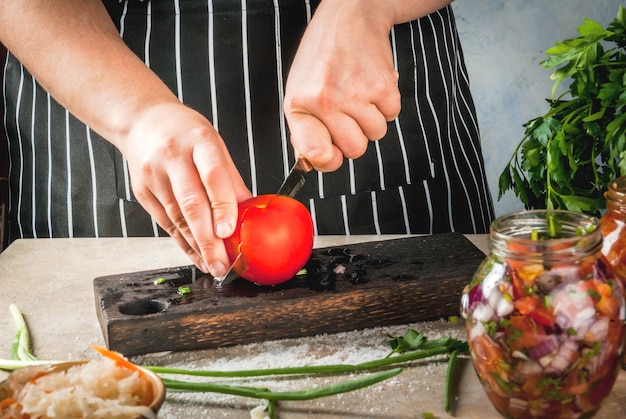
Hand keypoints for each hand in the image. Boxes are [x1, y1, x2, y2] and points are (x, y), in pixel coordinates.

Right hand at [121, 102, 251, 276]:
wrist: (143, 121)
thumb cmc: (186, 133)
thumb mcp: (214, 145)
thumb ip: (231, 180)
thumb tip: (251, 214)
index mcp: (199, 141)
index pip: (213, 176)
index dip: (222, 206)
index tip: (228, 232)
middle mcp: (173, 156)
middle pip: (191, 204)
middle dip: (208, 240)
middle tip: (222, 264)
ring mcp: (153, 174)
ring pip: (177, 218)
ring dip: (197, 247)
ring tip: (213, 265)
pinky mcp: (142, 191)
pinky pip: (166, 223)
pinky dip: (182, 243)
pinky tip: (196, 255)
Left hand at [284, 0, 401, 170]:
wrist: (349, 17)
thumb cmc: (322, 57)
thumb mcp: (299, 91)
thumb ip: (305, 129)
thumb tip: (316, 161)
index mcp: (301, 104)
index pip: (315, 154)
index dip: (327, 159)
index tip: (330, 154)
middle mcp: (326, 101)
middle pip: (354, 150)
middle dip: (355, 137)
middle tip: (348, 114)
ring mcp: (356, 93)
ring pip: (376, 134)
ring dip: (372, 120)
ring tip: (359, 95)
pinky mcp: (382, 85)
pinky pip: (392, 115)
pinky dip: (386, 105)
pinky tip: (372, 86)